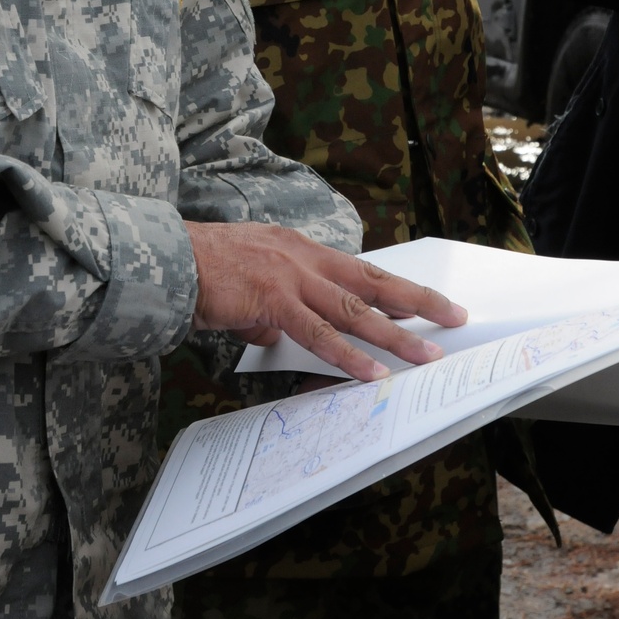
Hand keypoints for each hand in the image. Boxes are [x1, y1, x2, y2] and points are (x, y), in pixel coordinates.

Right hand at [184, 221, 466, 382]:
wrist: (165, 258)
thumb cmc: (198, 269)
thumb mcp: (245, 281)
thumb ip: (269, 306)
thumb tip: (278, 333)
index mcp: (297, 247)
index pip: (358, 268)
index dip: (395, 286)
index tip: (426, 300)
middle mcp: (301, 255)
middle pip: (372, 281)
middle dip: (417, 300)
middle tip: (454, 316)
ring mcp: (290, 276)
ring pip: (355, 310)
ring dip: (395, 335)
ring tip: (428, 354)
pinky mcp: (272, 300)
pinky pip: (318, 334)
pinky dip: (349, 356)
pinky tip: (373, 372)